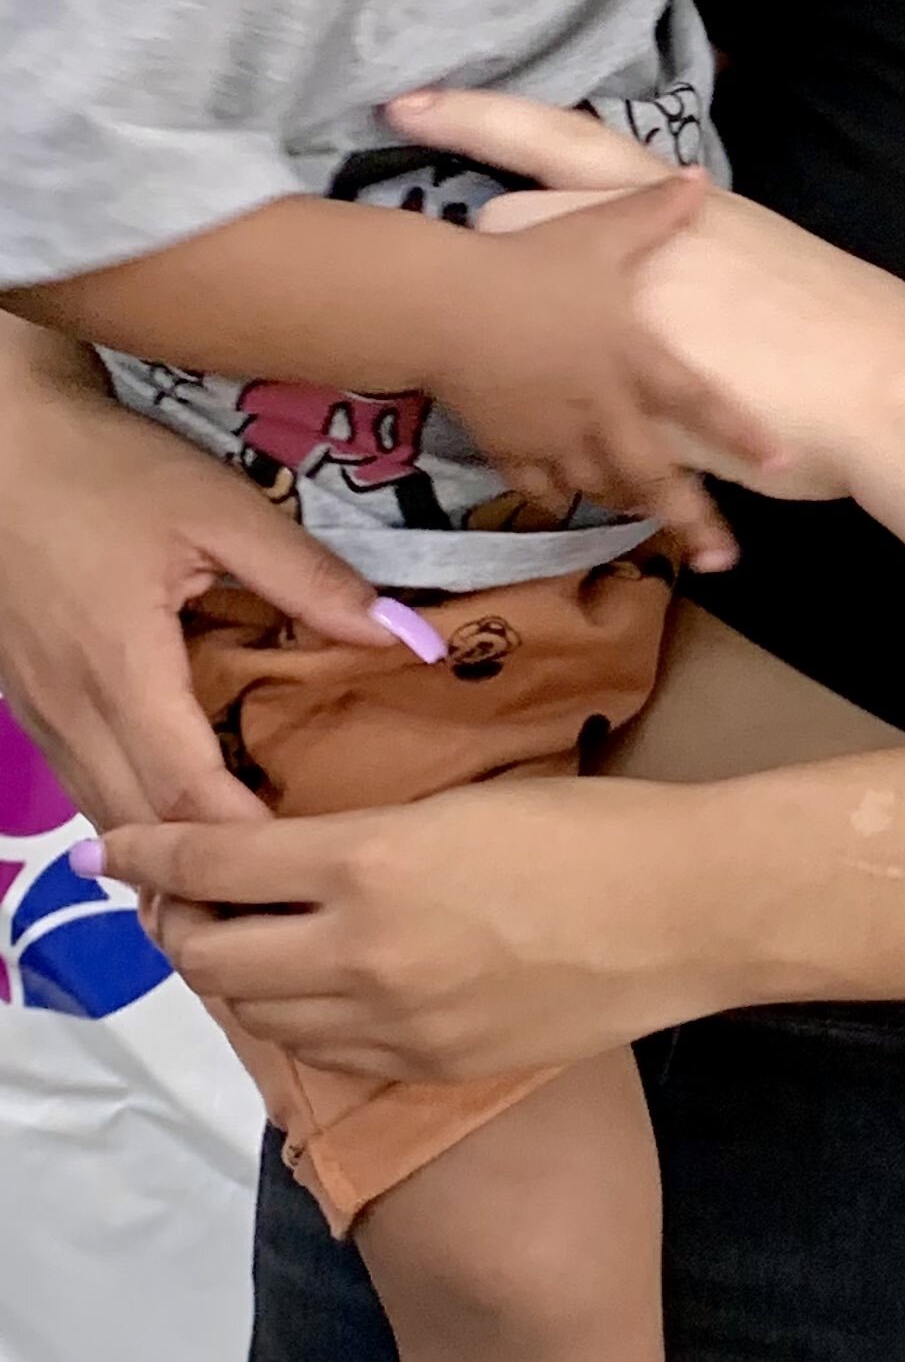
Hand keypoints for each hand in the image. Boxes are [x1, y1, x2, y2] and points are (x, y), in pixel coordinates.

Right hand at [0, 328, 393, 828]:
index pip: (187, 795)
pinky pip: (82, 784)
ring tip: (249, 875)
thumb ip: (312, 580)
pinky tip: (185, 817)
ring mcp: (38, 714)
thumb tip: (408, 638)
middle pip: (141, 827)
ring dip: (168, 853)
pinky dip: (134, 814)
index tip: (316, 864)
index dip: (248, 843)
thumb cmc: (108, 468)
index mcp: (120, 672)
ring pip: (104, 814)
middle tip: (293, 893)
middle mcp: (69, 711)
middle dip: (209, 873)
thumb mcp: (221, 509)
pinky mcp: (26, 703)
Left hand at [98, 774, 715, 1077]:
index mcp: (366, 861)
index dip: (148, 853)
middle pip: (211, 956)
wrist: (687, 910)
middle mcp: (361, 952)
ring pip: (260, 1014)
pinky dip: (302, 1016)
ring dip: (237, 974)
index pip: (212, 863)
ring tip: (251, 940)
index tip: (115, 848)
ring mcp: (393, 1022)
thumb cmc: (590, 829)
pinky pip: (327, 1051)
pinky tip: (324, 985)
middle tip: (187, 896)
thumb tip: (287, 856)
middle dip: (181, 924)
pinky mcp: (429, 1065)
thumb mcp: (457, 804)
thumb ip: (358, 837)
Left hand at [393, 87, 904, 503]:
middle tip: (412, 244)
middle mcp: (639, 253)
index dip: (479, 120)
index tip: (409, 100)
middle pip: (517, 228)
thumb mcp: (764, 254)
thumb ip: (707, 243)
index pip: (564, 141)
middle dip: (478, 247)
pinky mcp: (637, 400)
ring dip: (496, 343)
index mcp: (682, 207)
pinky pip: (561, 405)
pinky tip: (508, 441)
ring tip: (460, 353)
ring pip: (523, 319)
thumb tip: (689, 237)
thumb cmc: (845, 324)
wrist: (891, 390)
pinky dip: (530, 424)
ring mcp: (631, 326)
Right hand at [413, 168, 780, 566]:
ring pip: (599, 487)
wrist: (442, 308)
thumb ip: (653, 212)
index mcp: (633, 359)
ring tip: (651, 522)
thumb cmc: (528, 267)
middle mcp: (603, 408)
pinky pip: (540, 488)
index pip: (701, 402)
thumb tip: (697, 178)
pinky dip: (558, 497)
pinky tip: (569, 500)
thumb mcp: (597, 232)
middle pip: (652, 475)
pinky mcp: (508, 448)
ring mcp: (555, 435)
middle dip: (688, 518)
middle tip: (720, 556)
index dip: (743, 433)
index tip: (782, 462)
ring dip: (627, 504)